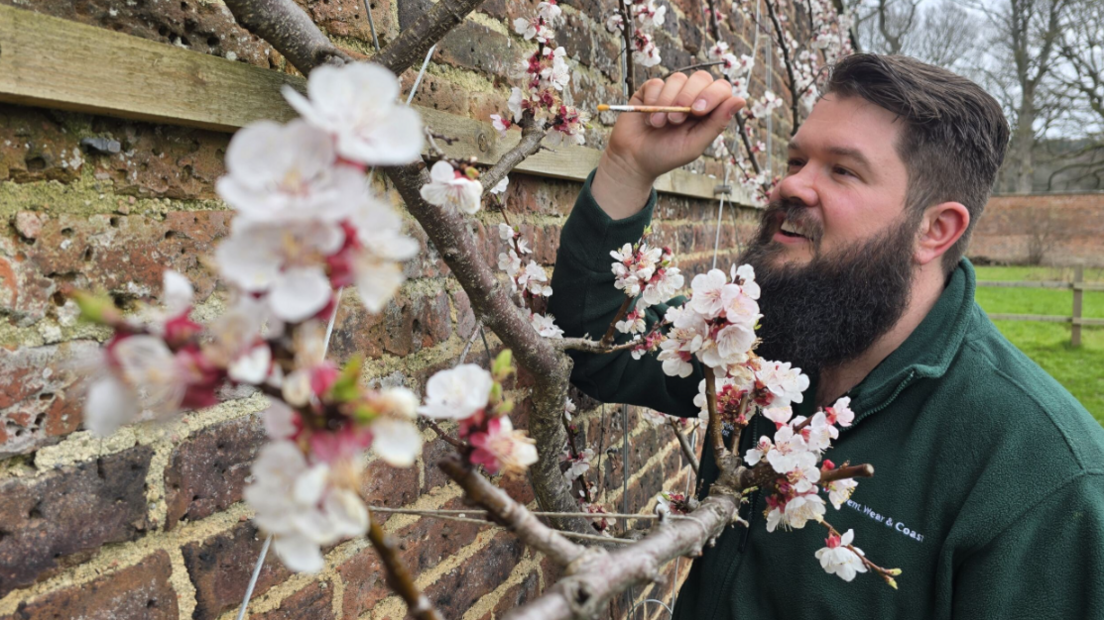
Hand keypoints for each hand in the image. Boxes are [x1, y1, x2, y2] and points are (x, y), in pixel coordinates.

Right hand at [593, 71, 744, 218]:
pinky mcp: (651, 90)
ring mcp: (671, 92)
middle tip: (676, 119)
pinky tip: (649, 117)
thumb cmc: (666, 155)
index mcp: (708, 111)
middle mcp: (692, 98)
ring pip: (678, 78)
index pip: (721, 89)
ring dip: (668, 102)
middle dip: (689, 96)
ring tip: (660, 123)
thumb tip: (741, 100)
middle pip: (701, 77)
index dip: (713, 94)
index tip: (698, 111)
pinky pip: (657, 82)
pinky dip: (654, 99)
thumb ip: (716, 123)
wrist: (633, 160)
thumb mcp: (695, 144)